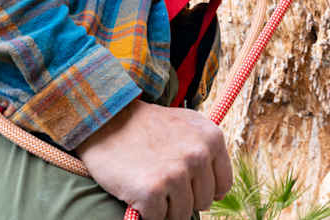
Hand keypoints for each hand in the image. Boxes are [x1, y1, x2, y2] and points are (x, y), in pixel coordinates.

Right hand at [76, 100, 231, 219]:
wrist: (106, 120)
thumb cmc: (147, 126)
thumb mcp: (187, 125)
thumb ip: (207, 152)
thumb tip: (221, 192)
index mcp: (212, 138)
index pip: (222, 185)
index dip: (202, 190)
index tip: (186, 185)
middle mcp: (199, 155)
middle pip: (202, 202)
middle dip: (182, 198)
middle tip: (161, 179)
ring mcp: (176, 173)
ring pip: (182, 215)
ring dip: (164, 207)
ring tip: (148, 182)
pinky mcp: (153, 190)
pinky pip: (158, 219)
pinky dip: (145, 212)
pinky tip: (136, 190)